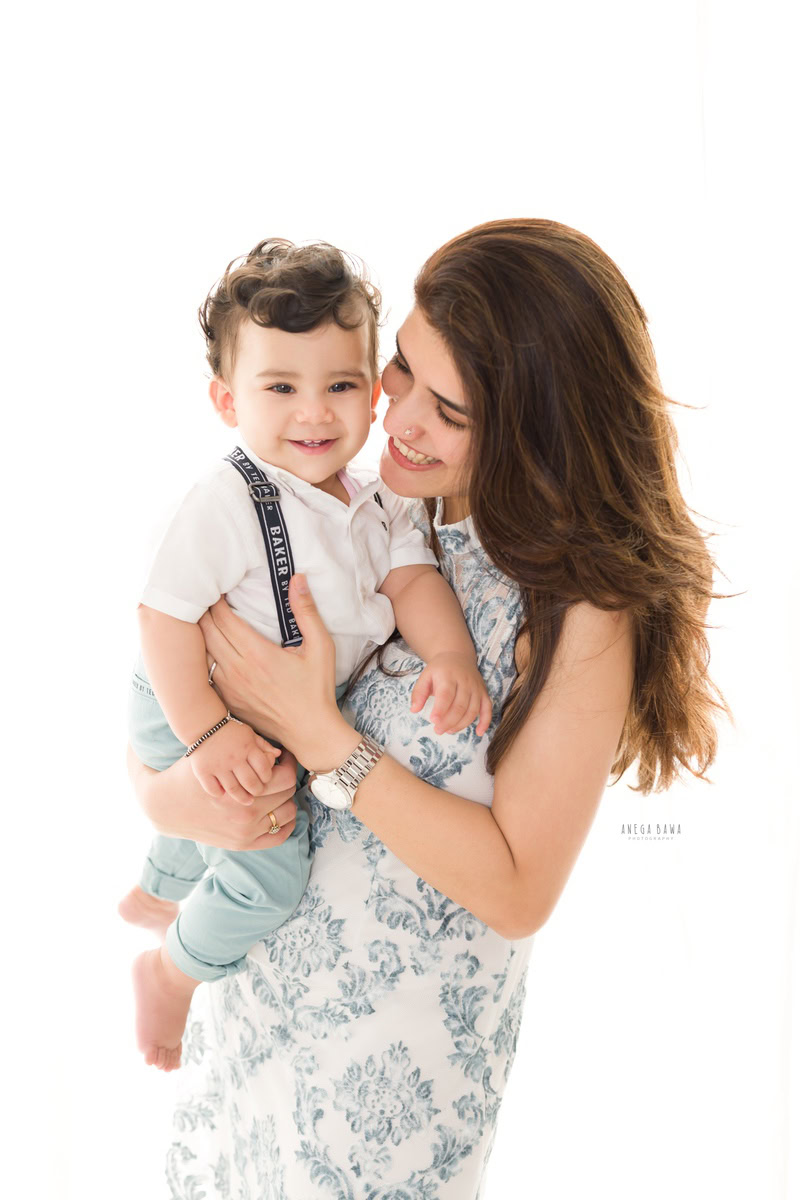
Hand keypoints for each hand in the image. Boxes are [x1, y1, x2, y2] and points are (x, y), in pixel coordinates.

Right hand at [127, 744, 301, 851]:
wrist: (165, 806)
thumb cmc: (190, 775)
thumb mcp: (215, 760)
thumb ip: (246, 753)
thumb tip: (277, 751)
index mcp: (241, 789)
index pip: (285, 777)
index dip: (288, 764)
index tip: (283, 759)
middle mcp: (246, 813)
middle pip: (288, 793)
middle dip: (286, 779)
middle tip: (280, 772)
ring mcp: (245, 832)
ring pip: (288, 813)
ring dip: (286, 800)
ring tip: (278, 790)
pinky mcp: (241, 844)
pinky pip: (278, 836)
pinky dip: (286, 824)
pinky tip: (282, 811)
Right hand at [188, 719, 279, 805]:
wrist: (202, 724)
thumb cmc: (229, 730)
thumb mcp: (249, 734)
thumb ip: (263, 745)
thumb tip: (278, 755)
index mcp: (248, 747)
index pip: (264, 769)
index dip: (267, 777)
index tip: (265, 779)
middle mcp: (234, 757)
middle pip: (251, 782)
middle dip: (257, 790)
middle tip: (257, 792)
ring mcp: (218, 766)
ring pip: (234, 789)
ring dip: (242, 797)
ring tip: (248, 800)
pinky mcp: (203, 771)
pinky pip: (213, 789)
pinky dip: (219, 794)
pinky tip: (224, 795)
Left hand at [199, 576, 360, 771]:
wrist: (309, 732)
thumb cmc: (316, 689)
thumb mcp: (321, 647)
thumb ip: (306, 611)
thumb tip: (298, 579)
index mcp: (257, 654)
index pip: (223, 618)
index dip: (216, 600)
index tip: (218, 588)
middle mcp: (238, 670)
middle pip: (206, 632)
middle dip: (202, 611)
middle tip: (204, 597)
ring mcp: (229, 688)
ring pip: (201, 653)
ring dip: (198, 634)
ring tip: (199, 618)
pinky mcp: (227, 701)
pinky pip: (205, 673)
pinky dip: (202, 657)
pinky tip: (204, 648)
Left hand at [410, 651, 492, 736]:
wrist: (457, 657)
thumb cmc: (439, 670)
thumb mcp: (425, 676)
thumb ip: (418, 693)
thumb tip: (414, 710)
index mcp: (448, 676)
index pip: (446, 694)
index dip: (441, 709)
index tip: (433, 721)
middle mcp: (465, 681)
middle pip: (460, 706)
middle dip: (449, 721)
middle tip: (438, 730)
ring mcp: (476, 688)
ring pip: (473, 710)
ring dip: (462, 724)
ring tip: (449, 731)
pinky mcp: (483, 693)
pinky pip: (487, 708)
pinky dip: (485, 722)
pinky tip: (479, 732)